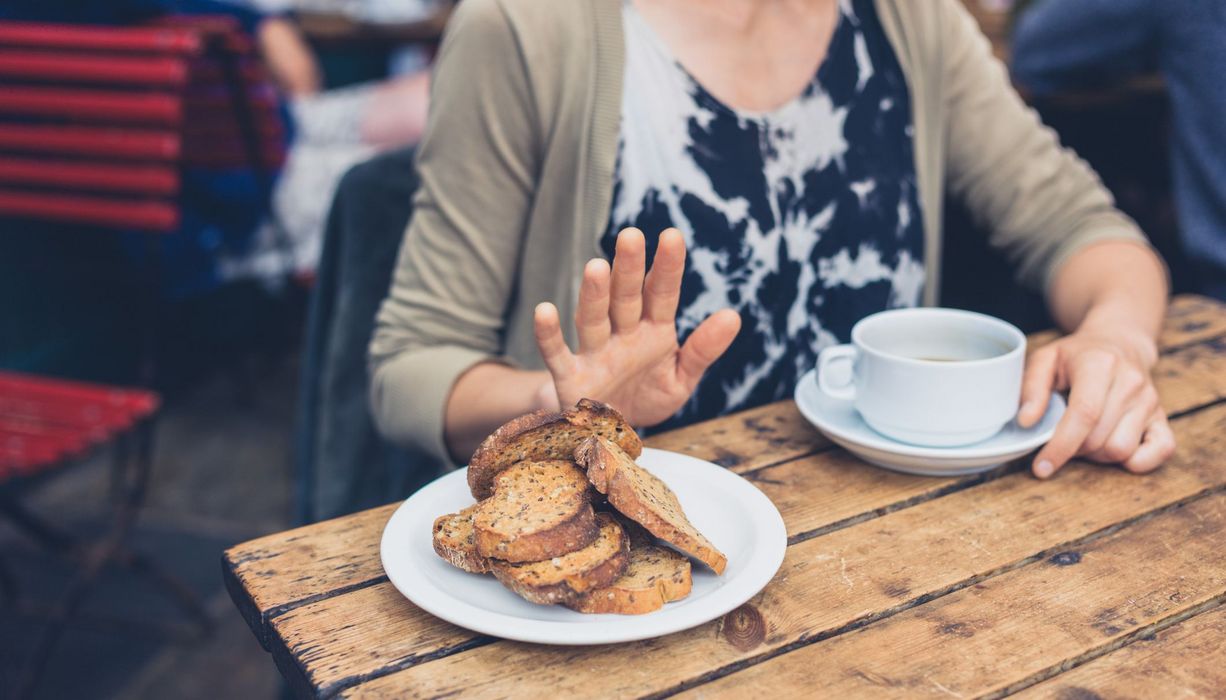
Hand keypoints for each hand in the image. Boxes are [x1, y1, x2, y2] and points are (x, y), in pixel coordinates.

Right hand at [532, 228, 740, 425]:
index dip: (667, 267)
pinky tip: (545, 311)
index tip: (672, 236)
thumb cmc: (647, 396)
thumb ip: (703, 349)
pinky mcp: (571, 377)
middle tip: (631, 235)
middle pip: (625, 297)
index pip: (661, 294)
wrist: (611, 434)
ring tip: (596, 267)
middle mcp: (622, 335)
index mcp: (653, 331)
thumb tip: (734, 316)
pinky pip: (557, 354)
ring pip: (593, 319)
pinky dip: (549, 335)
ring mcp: (595, 353)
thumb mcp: (681, 378)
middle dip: (628, 269)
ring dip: (594, 294)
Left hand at [1018, 325, 1174, 478]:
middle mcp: (1131, 383)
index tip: (1041, 467)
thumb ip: (1031, 388)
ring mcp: (1150, 401)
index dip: (1061, 445)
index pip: (1085, 414)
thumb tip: (1026, 422)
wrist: (1119, 343)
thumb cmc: (1076, 356)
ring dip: (1096, 455)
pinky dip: (1136, 461)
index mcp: (1100, 364)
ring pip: (1121, 450)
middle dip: (1073, 449)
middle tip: (1061, 437)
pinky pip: (1161, 451)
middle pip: (1099, 439)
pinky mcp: (1163, 417)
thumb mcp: (1045, 359)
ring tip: (1084, 437)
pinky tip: (1112, 449)